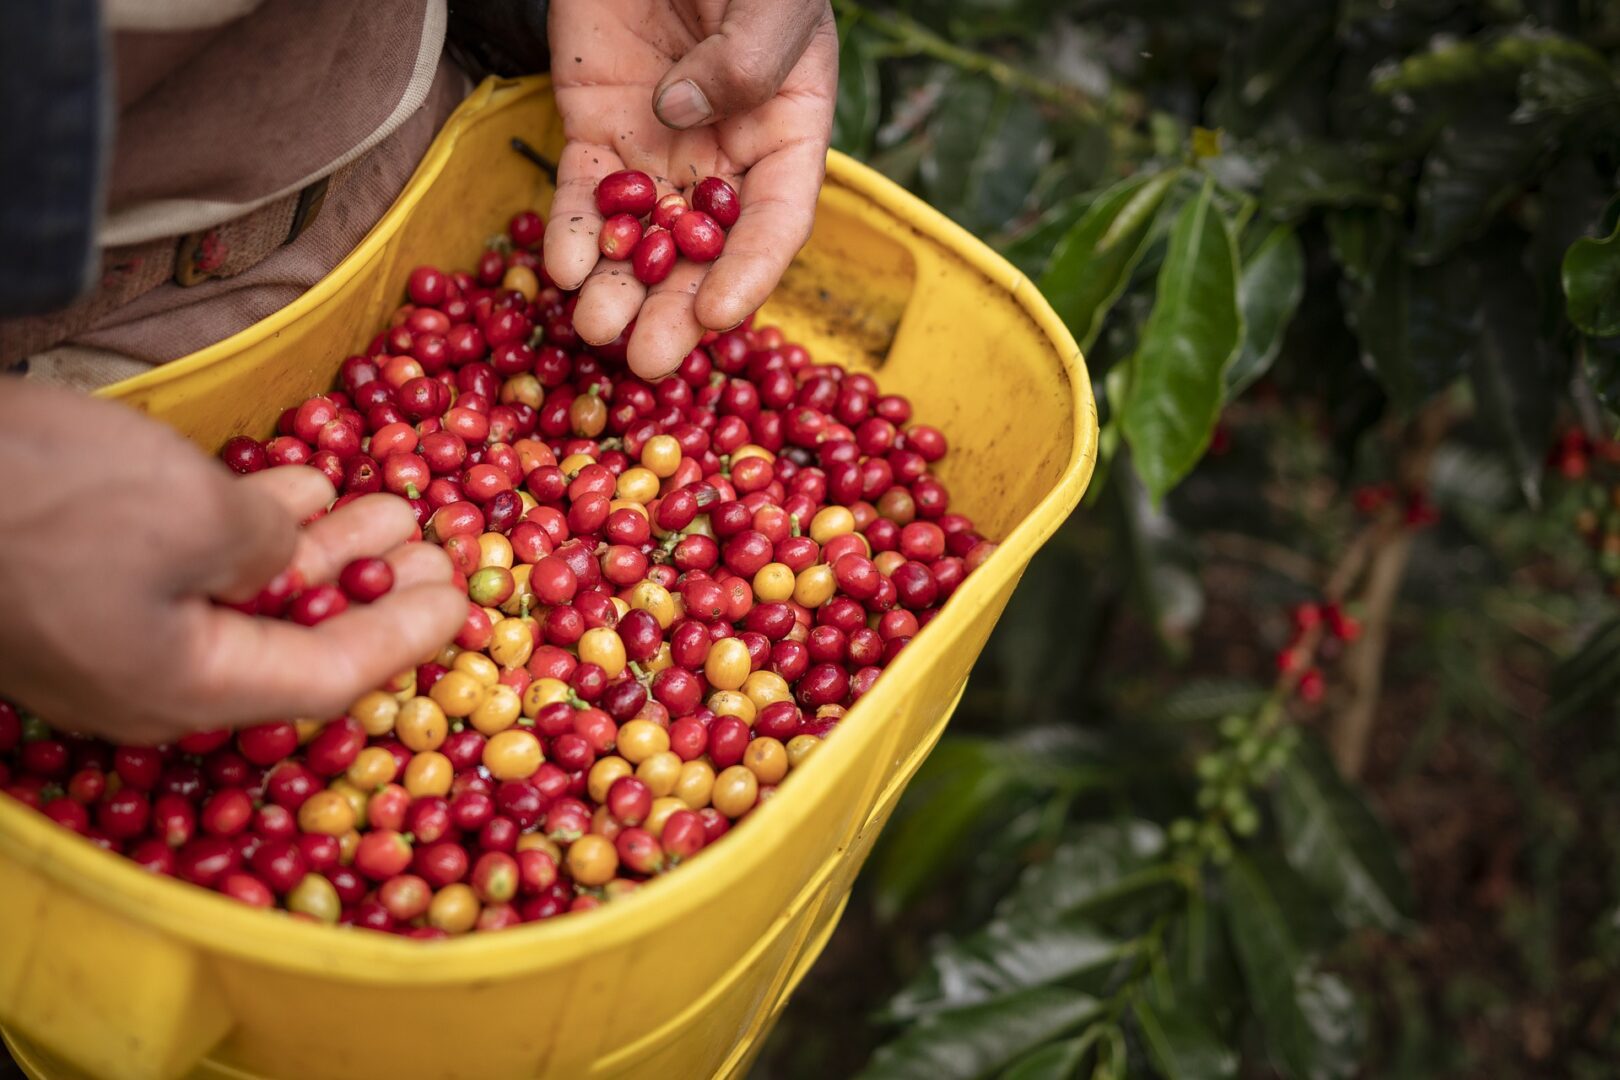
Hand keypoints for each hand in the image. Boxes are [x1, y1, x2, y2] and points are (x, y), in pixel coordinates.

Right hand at [0, 383, 464, 744]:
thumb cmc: (47, 499)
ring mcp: (106, 631)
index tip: (463, 597)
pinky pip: (188, 566)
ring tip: (387, 499)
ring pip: (243, 596)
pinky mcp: (73, 581)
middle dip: (372, 587)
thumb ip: (267, 548)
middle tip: (437, 543)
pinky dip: (250, 526)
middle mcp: (149, 677)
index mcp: (185, 687)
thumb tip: (282, 552)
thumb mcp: (195, 516)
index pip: (327, 678)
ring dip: (320, 547)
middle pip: (291, 640)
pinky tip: (296, 483)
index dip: (405, 637)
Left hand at [545, 0, 837, 378]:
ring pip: (641, 239)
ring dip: (619, 290)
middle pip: (704, 253)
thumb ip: (746, 55)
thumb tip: (683, 115)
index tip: (720, 314)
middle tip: (648, 362)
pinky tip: (560, 270)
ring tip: (594, 330)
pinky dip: (573, 235)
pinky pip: (584, 196)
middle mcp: (724, 158)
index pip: (775, 221)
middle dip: (675, 311)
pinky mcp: (595, 131)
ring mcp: (657, 151)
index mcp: (785, 132)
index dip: (751, 273)